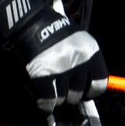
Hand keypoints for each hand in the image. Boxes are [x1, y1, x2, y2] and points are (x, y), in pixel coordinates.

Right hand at [0, 0, 107, 115]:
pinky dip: (43, 103)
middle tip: (58, 87)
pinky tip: (39, 97)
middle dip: (67, 94)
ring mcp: (61, 68)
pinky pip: (48, 101)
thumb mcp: (74, 42)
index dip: (89, 91)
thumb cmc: (49, 32)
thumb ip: (82, 63)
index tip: (82, 91)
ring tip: (46, 85)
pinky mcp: (42, 75)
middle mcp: (79, 60)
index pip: (100, 83)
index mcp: (90, 49)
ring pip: (62, 99)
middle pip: (78, 94)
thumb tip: (86, 92)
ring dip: (54, 97)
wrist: (24, 21)